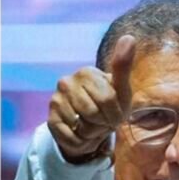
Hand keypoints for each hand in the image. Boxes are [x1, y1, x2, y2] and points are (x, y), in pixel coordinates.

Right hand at [48, 35, 135, 161]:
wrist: (89, 125)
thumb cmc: (109, 105)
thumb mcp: (121, 89)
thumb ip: (123, 66)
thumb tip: (129, 37)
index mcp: (85, 72)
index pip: (108, 100)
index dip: (116, 114)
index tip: (116, 114)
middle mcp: (66, 82)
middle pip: (95, 114)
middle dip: (104, 124)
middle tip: (103, 121)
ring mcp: (56, 101)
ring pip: (82, 127)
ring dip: (93, 133)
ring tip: (92, 126)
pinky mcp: (50, 120)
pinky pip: (72, 138)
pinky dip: (82, 142)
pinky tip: (81, 134)